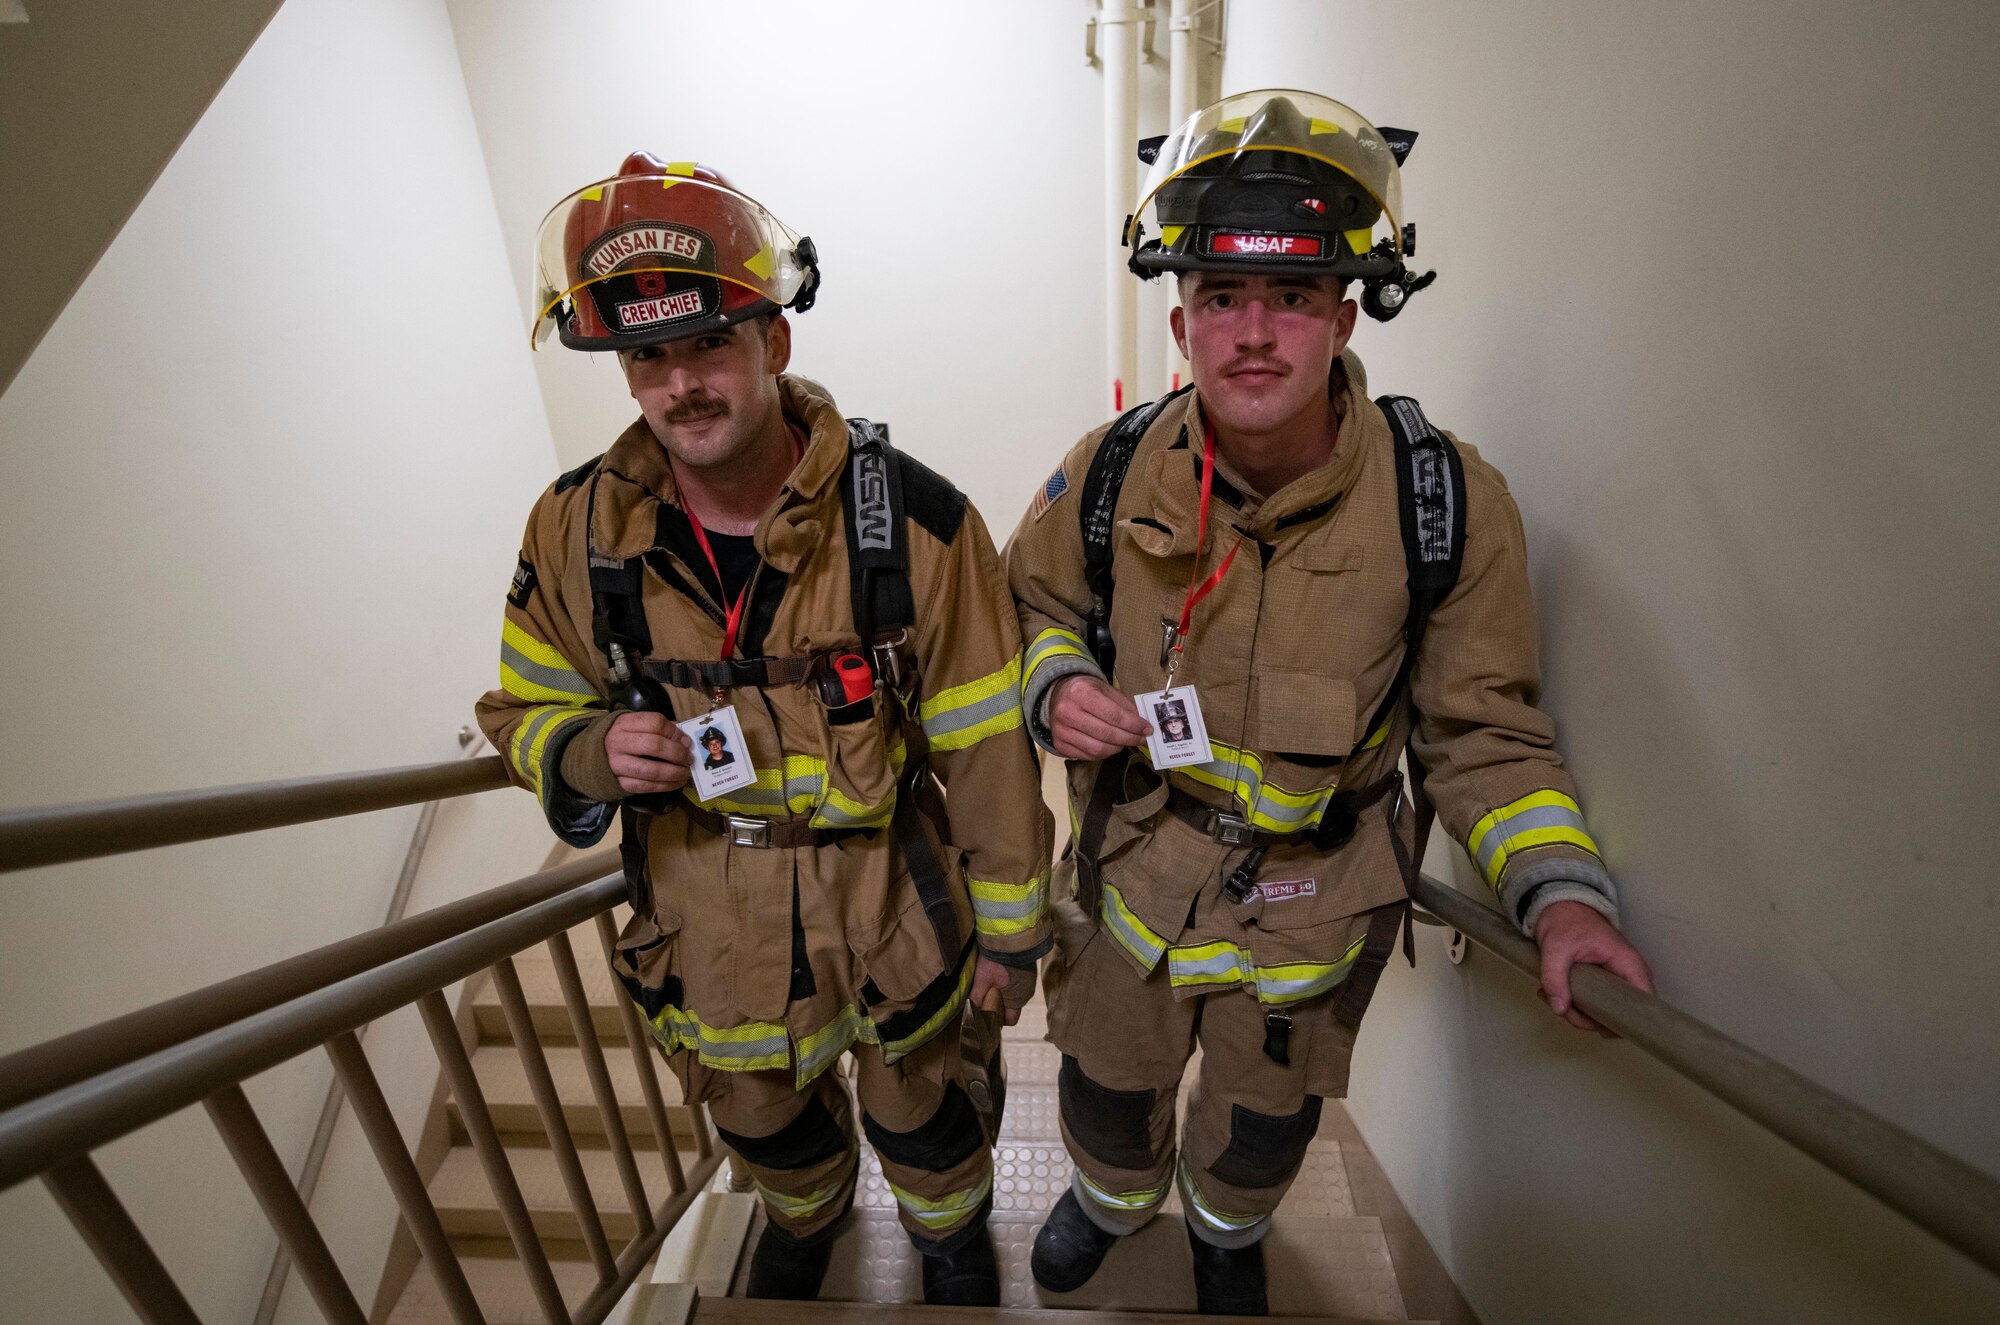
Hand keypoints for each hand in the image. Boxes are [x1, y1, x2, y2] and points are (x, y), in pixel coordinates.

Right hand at [604, 711, 693, 795]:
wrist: (592, 756)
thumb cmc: (622, 738)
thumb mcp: (634, 725)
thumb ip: (658, 728)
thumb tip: (685, 740)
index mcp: (624, 723)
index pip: (655, 723)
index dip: (675, 732)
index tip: (686, 741)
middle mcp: (618, 743)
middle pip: (655, 746)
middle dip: (677, 754)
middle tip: (689, 759)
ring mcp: (617, 764)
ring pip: (652, 770)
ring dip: (674, 773)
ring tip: (686, 773)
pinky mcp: (619, 783)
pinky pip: (646, 786)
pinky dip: (665, 786)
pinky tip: (675, 783)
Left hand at [970, 956, 1033, 1026]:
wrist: (1011, 936)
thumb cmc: (997, 961)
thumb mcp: (982, 979)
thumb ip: (976, 997)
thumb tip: (970, 1010)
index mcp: (1018, 999)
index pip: (1011, 1020)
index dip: (999, 1019)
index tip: (988, 1012)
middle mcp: (1027, 993)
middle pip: (1012, 1006)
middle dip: (1000, 1004)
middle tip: (986, 997)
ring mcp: (1030, 981)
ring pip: (1015, 994)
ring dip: (1005, 992)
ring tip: (991, 983)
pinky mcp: (1029, 970)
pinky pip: (1019, 983)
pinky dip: (1010, 982)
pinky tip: (1000, 973)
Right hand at [1047, 675, 1152, 760]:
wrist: (1057, 694)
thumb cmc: (1085, 690)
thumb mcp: (1105, 689)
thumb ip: (1124, 706)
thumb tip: (1141, 725)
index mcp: (1082, 694)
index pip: (1114, 715)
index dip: (1134, 725)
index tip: (1147, 729)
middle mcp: (1068, 713)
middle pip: (1107, 734)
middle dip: (1129, 738)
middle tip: (1140, 739)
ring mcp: (1061, 731)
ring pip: (1098, 749)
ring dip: (1117, 748)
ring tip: (1125, 742)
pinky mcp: (1060, 744)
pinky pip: (1088, 756)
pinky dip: (1103, 753)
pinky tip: (1109, 746)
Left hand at [1533, 899, 1654, 1035]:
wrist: (1561, 907)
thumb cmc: (1566, 921)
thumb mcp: (1555, 947)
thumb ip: (1554, 978)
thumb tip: (1559, 1008)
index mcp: (1627, 963)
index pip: (1642, 1003)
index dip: (1624, 1022)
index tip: (1598, 1028)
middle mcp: (1630, 974)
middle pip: (1620, 1013)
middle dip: (1588, 1018)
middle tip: (1560, 1005)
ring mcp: (1619, 979)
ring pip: (1606, 1012)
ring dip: (1577, 1012)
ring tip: (1551, 995)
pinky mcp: (1606, 982)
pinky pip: (1597, 1004)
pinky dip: (1576, 1005)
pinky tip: (1556, 994)